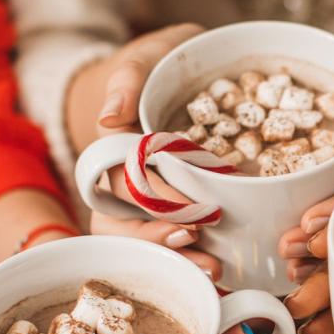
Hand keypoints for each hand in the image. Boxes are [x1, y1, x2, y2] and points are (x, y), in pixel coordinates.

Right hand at [69, 23, 223, 272]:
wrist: (177, 74)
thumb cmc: (162, 64)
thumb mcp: (147, 58)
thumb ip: (128, 79)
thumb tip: (109, 118)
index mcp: (113, 152)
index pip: (123, 190)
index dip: (151, 210)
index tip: (186, 220)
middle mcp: (124, 184)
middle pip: (126, 230)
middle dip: (163, 246)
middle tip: (206, 257)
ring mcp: (147, 202)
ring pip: (145, 245)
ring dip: (178, 262)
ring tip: (215, 271)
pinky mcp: (176, 210)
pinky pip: (176, 244)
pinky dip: (194, 262)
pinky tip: (223, 276)